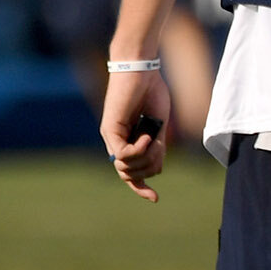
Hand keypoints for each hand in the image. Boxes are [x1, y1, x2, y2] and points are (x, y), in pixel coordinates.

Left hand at [99, 70, 171, 202]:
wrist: (142, 71)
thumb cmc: (152, 93)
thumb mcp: (160, 127)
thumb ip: (156, 148)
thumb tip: (154, 169)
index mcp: (130, 142)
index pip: (130, 175)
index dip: (141, 189)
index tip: (155, 199)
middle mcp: (117, 143)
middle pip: (133, 174)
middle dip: (151, 167)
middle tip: (160, 146)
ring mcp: (112, 137)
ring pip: (128, 168)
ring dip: (147, 158)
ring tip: (154, 138)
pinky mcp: (110, 130)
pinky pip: (124, 155)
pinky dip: (140, 149)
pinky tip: (148, 136)